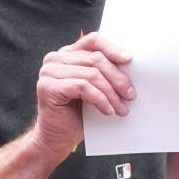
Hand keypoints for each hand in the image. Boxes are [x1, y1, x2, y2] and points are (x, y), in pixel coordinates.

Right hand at [30, 31, 134, 157]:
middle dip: (117, 78)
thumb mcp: (94, 88)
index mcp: (66, 54)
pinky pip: (83, 87)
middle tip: (131, 94)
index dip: (112, 48)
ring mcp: (48, 72)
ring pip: (91, 74)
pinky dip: (100, 99)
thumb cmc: (78, 114)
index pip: (92, 40)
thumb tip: (129, 63)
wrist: (57, 138)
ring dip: (111, 93)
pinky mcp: (48, 87)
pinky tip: (108, 111)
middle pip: (95, 59)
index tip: (129, 60)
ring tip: (122, 108)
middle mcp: (54, 59)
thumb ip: (102, 72)